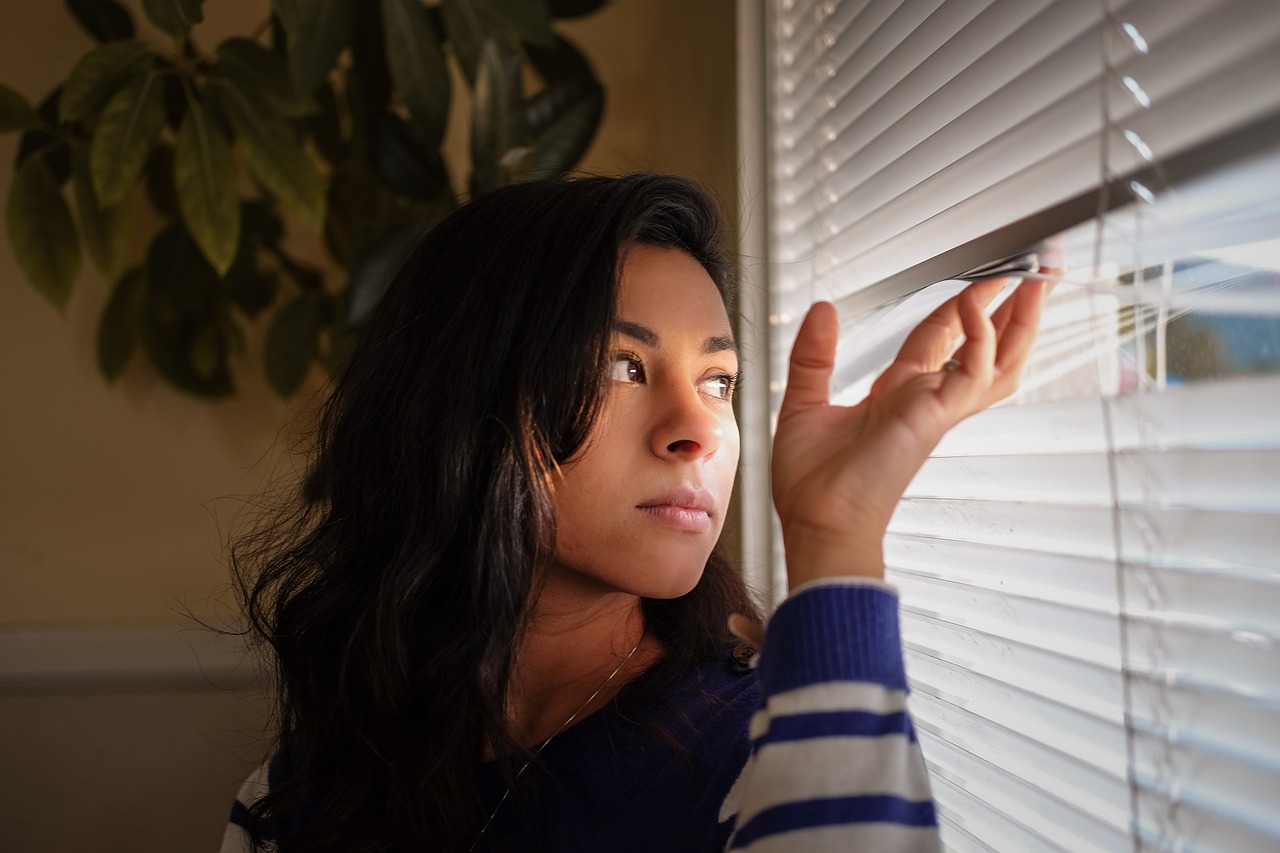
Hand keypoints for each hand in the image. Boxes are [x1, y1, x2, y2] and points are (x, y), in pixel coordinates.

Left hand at [771, 276, 1050, 588]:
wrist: (818, 521)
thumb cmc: (814, 484)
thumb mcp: (805, 403)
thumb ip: (814, 355)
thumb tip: (823, 309)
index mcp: (897, 395)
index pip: (939, 340)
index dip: (961, 309)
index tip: (979, 282)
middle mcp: (924, 399)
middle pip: (986, 348)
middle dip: (1012, 311)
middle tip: (1034, 273)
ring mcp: (936, 408)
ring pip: (999, 361)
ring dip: (1020, 321)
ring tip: (1036, 281)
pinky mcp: (936, 416)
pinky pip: (973, 370)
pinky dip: (979, 336)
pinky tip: (974, 307)